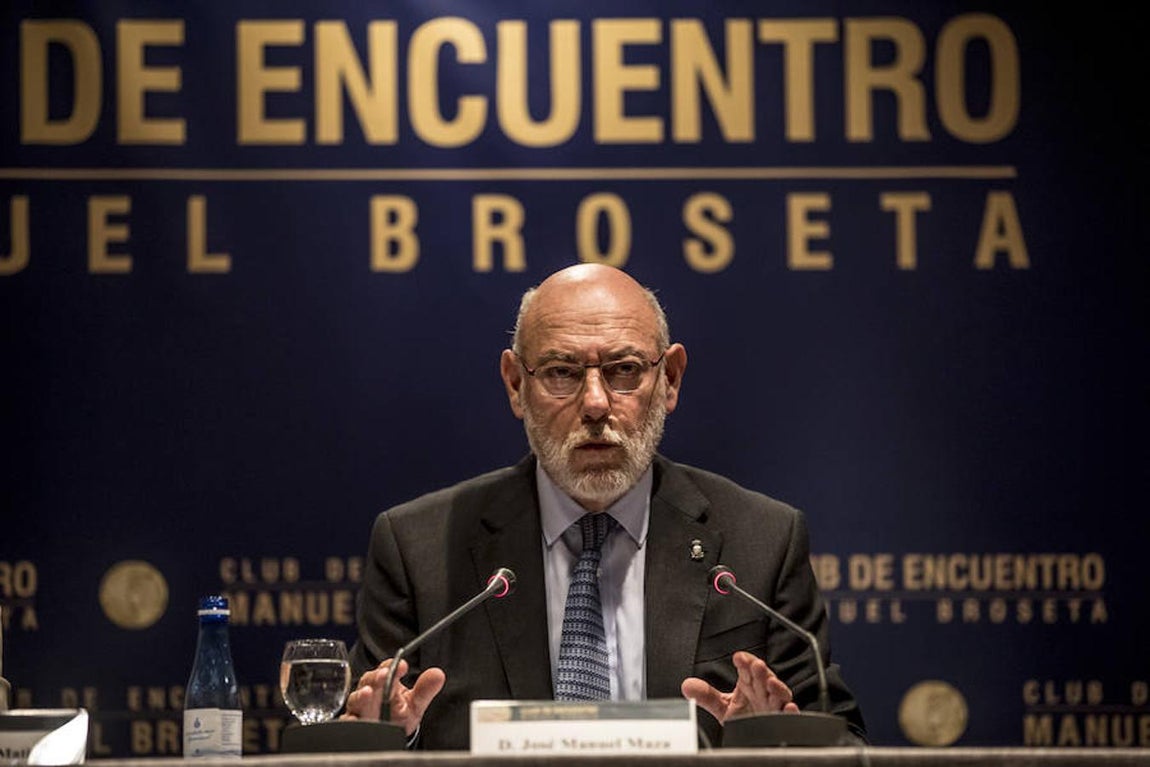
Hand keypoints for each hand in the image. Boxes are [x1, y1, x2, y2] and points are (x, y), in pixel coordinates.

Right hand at [342, 658, 445, 736]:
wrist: (388, 733)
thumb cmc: (398, 713)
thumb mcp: (415, 703)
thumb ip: (425, 690)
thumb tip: (438, 674)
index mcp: (385, 682)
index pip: (387, 669)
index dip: (392, 665)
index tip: (402, 665)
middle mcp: (370, 692)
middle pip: (369, 680)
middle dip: (376, 678)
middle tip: (383, 675)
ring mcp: (360, 708)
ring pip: (356, 699)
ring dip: (361, 696)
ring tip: (367, 693)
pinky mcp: (353, 723)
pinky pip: (348, 720)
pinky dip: (350, 719)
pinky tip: (353, 718)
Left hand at [681, 651, 799, 723]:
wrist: (757, 738)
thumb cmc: (745, 717)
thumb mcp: (723, 707)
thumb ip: (707, 696)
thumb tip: (687, 686)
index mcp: (750, 685)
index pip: (747, 670)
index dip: (744, 663)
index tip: (738, 657)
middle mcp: (764, 693)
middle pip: (764, 679)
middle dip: (761, 672)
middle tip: (756, 665)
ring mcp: (774, 707)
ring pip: (779, 695)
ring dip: (777, 688)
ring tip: (772, 683)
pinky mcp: (782, 721)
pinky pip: (790, 716)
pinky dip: (791, 712)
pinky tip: (789, 707)